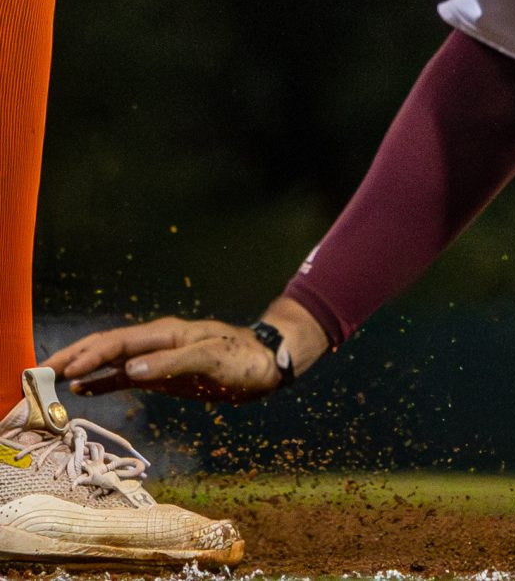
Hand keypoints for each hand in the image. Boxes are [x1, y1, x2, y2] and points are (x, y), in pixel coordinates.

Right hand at [45, 315, 296, 403]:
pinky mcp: (159, 372)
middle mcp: (155, 342)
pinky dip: (100, 381)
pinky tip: (80, 390)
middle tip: (39, 372)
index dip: (89, 355)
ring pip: (109, 360)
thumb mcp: (211, 360)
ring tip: (49, 380)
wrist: (265, 365)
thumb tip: (130, 369)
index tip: (63, 370)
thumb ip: (171, 364)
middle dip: (72, 356)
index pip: (118, 342)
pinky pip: (122, 375)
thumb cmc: (242, 359)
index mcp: (165, 334)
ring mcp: (155, 356)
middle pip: (105, 346)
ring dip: (80, 368)